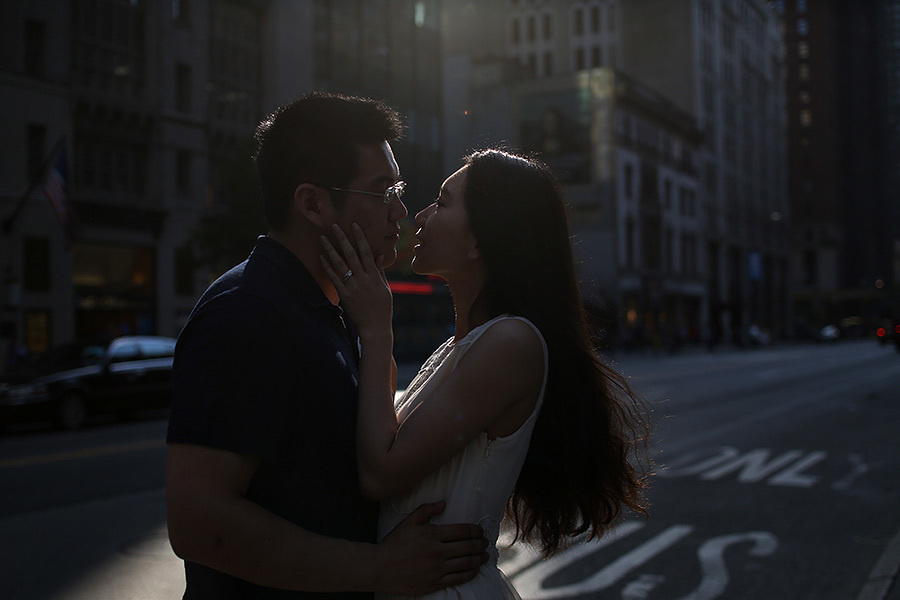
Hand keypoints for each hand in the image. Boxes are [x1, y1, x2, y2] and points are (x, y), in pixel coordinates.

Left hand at [321, 223, 392, 337]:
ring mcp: (353, 287)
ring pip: (340, 264)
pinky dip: (328, 267)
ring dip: (331, 250)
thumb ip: (379, 271)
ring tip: (323, 238)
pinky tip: (322, 257)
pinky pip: (334, 278)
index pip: (366, 252)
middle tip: (335, 226)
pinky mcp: (345, 295)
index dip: (360, 237)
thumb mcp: (385, 289)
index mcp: (374, 276)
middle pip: (351, 254)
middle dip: (343, 238)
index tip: (354, 225)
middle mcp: (363, 279)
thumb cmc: (382, 309)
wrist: (375, 328)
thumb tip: (378, 255)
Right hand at [374, 502, 488, 594]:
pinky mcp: (434, 583)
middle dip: (480, 544)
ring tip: (484, 555)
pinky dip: (470, 573)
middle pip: (467, 546)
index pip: (462, 531)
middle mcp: (437, 551)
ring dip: (479, 558)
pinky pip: (458, 578)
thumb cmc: (394, 544)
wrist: (380, 568)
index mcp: (431, 535)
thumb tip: (443, 503)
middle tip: (485, 542)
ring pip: (466, 563)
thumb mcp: (408, 522)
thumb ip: (426, 510)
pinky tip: (475, 569)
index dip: (475, 530)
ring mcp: (436, 569)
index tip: (480, 531)